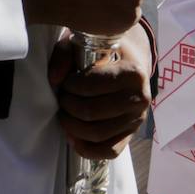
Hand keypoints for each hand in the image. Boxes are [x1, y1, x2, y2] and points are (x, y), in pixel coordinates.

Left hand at [50, 25, 151, 159]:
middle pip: (91, 112)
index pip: (91, 86)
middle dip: (68, 106)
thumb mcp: (84, 43)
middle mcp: (139, 99)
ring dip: (72, 126)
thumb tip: (54, 79)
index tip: (65, 81)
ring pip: (97, 134)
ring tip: (64, 113)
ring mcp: (136, 120)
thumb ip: (65, 54)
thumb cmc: (103, 52)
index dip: (70, 85)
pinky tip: (73, 137)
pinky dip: (87, 149)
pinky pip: (109, 151)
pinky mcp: (131, 135)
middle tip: (62, 97)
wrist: (130, 63)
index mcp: (133, 73)